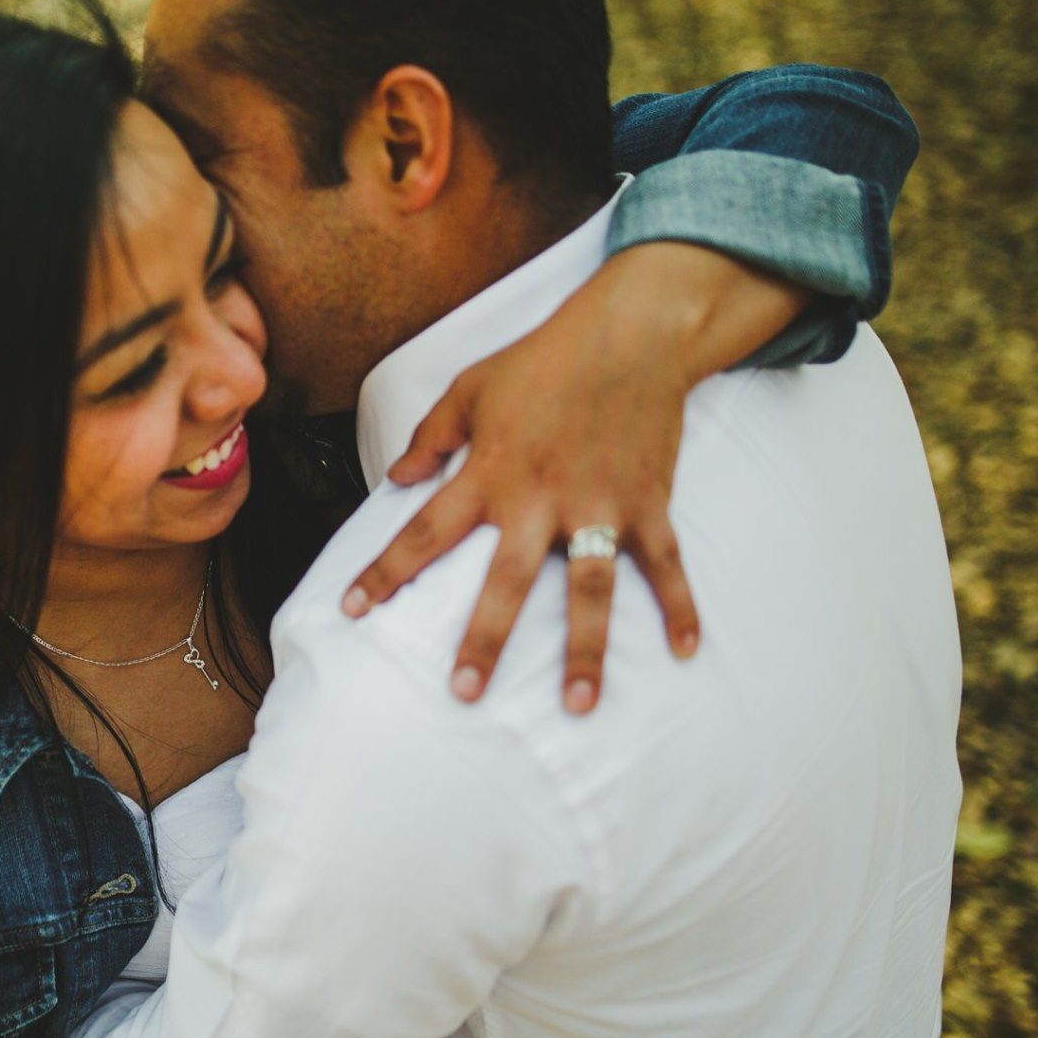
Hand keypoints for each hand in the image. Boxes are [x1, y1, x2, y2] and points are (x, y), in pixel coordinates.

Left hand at [341, 241, 811, 712]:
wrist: (630, 333)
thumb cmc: (542, 360)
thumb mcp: (469, 389)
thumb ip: (430, 438)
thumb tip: (397, 478)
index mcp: (489, 473)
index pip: (424, 532)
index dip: (384, 573)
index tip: (350, 611)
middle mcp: (540, 498)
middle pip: (506, 581)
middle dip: (484, 639)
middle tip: (464, 693)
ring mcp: (599, 505)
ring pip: (590, 589)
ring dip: (584, 649)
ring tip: (576, 704)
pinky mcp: (648, 504)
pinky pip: (665, 565)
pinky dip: (680, 607)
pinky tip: (686, 652)